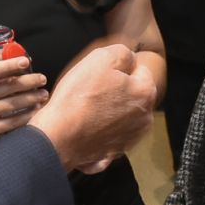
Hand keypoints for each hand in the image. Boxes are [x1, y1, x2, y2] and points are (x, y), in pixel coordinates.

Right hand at [0, 57, 48, 147]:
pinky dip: (26, 115)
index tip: (25, 62)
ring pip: (11, 104)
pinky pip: (11, 122)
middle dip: (28, 82)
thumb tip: (23, 62)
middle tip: (42, 79)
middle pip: (6, 87)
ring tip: (43, 94)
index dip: (9, 65)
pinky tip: (36, 110)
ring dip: (31, 98)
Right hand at [28, 44, 156, 173]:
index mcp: (145, 93)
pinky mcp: (116, 151)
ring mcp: (131, 137)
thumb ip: (123, 53)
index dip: (117, 68)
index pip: (138, 69)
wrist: (58, 137)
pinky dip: (100, 129)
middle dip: (115, 89)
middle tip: (91, 91)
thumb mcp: (101, 58)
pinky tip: (86, 126)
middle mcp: (144, 117)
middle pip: (131, 93)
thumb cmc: (78, 98)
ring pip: (121, 113)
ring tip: (87, 109)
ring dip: (109, 109)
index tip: (99, 75)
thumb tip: (129, 58)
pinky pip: (110, 133)